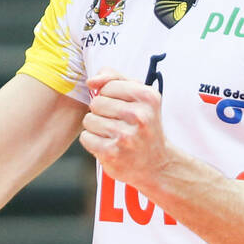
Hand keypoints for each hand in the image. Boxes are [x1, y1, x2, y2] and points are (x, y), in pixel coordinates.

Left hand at [78, 68, 171, 189]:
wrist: (157, 164)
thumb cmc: (144, 125)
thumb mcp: (139, 97)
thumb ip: (115, 79)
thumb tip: (91, 81)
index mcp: (148, 97)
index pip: (108, 86)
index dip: (109, 96)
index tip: (122, 107)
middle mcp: (140, 116)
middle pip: (96, 103)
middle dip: (102, 112)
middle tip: (118, 123)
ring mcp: (125, 136)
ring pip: (89, 120)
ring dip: (96, 127)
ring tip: (113, 135)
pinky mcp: (112, 154)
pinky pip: (86, 137)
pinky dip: (92, 141)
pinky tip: (107, 145)